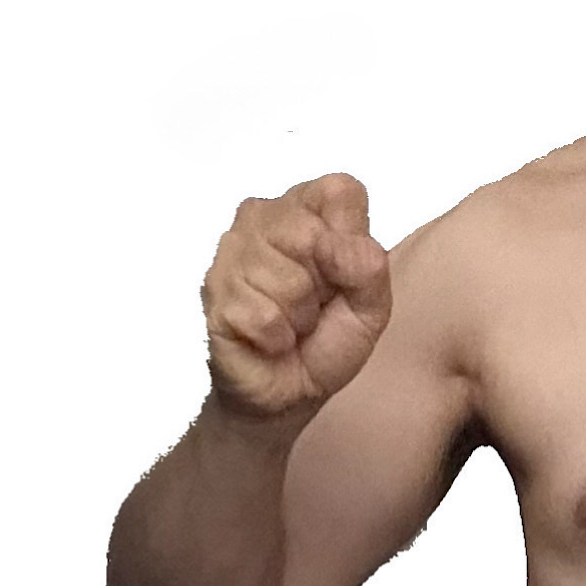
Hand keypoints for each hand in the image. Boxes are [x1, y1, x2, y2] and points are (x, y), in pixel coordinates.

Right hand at [201, 172, 392, 423]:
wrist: (290, 394)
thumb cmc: (328, 340)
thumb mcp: (371, 305)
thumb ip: (368, 266)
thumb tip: (333, 245)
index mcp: (305, 207)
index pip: (339, 191)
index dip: (349, 242)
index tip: (339, 274)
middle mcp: (261, 217)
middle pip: (308, 234)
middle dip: (323, 285)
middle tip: (313, 305)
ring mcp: (231, 253)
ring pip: (286, 280)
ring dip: (299, 317)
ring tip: (290, 323)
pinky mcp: (214, 293)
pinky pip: (264, 316)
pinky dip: (278, 339)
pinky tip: (270, 339)